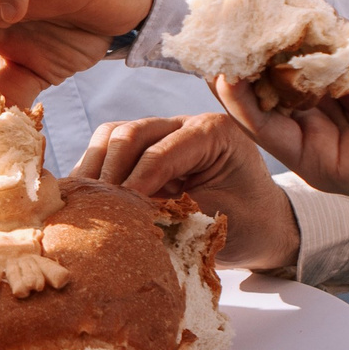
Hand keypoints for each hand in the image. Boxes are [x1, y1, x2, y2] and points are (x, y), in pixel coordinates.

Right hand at [73, 114, 301, 270]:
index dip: (134, 183)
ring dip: (94, 169)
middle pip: (131, 134)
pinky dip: (95, 173)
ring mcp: (164, 134)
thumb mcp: (218, 223)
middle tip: (96, 209)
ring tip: (84, 203)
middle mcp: (186, 124)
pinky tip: (86, 200)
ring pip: (113, 136)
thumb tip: (127, 224)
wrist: (264, 226)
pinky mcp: (147, 150)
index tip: (118, 213)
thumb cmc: (250, 224)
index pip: (161, 152)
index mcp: (214, 132)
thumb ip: (174, 217)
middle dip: (109, 172)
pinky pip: (110, 151)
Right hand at [211, 28, 348, 215]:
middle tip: (209, 15)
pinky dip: (243, 105)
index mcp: (326, 79)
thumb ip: (322, 20)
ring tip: (210, 43)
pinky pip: (267, 132)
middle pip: (258, 77)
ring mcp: (309, 137)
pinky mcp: (311, 162)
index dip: (254, 23)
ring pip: (254, 106)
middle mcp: (311, 109)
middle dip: (234, 47)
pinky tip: (229, 78)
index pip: (277, 49)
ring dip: (228, 75)